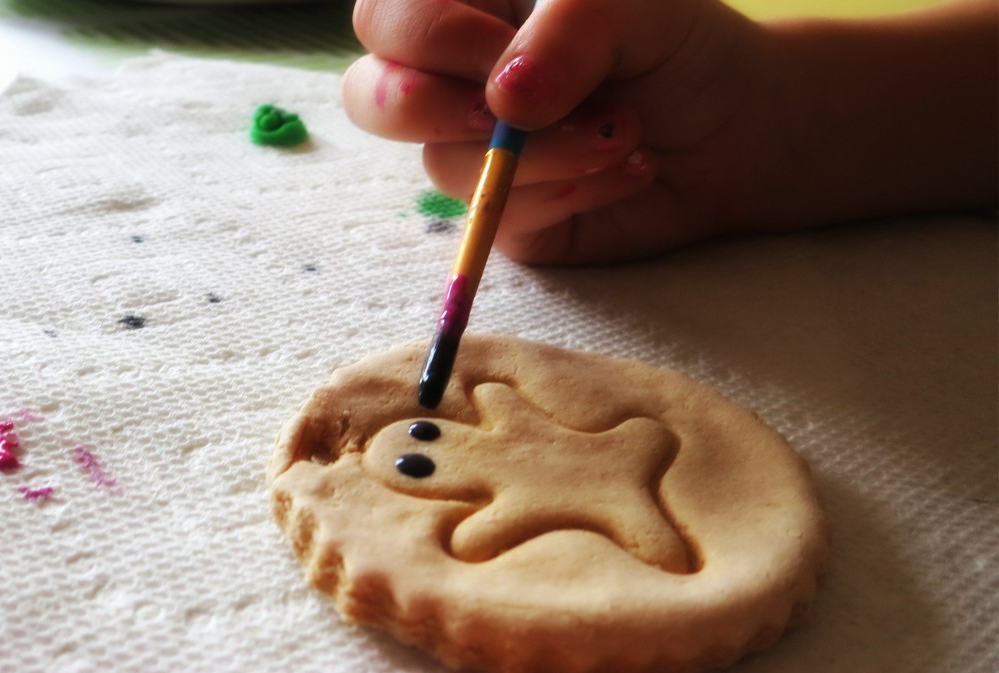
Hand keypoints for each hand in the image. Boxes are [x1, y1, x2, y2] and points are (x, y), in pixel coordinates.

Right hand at [342, 0, 773, 263]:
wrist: (733, 126)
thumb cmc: (672, 45)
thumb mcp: (631, 3)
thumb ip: (567, 29)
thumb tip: (504, 103)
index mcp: (466, 13)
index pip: (386, 19)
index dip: (425, 35)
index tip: (499, 45)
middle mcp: (455, 84)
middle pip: (370, 100)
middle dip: (437, 107)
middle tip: (516, 110)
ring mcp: (478, 157)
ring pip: (446, 167)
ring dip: (541, 154)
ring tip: (624, 132)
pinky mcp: (511, 218)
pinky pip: (505, 219)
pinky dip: (573, 192)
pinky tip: (628, 168)